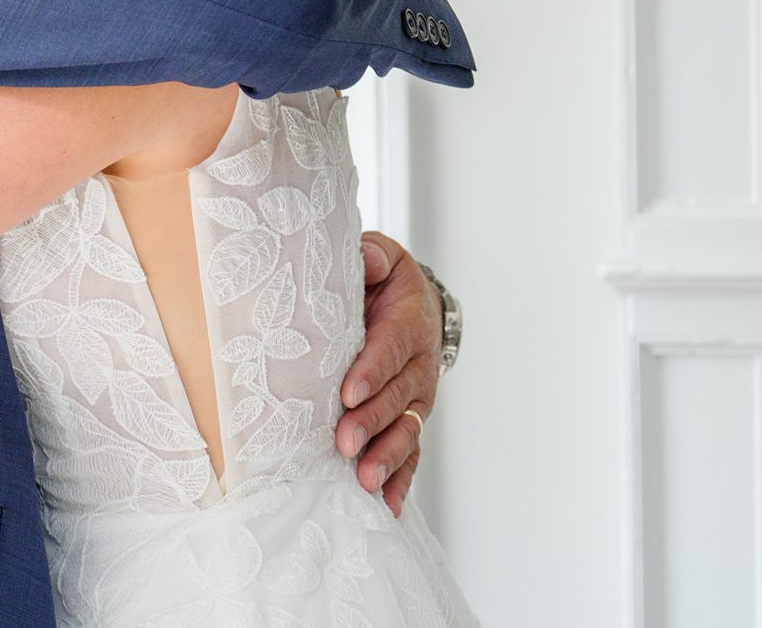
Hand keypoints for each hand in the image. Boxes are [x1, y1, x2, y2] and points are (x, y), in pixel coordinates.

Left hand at [335, 230, 442, 516]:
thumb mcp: (382, 258)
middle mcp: (417, 365)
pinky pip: (409, 450)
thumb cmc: (385, 281)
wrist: (415, 304)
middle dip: (371, 422)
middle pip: (395, 397)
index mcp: (407, 323)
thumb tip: (366, 260)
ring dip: (385, 457)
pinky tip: (385, 504)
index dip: (370, 371)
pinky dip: (400, 478)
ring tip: (364, 481)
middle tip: (344, 443)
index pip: (389, 348)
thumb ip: (373, 257)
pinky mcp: (410, 418)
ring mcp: (415, 397)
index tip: (348, 393)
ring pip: (404, 430)